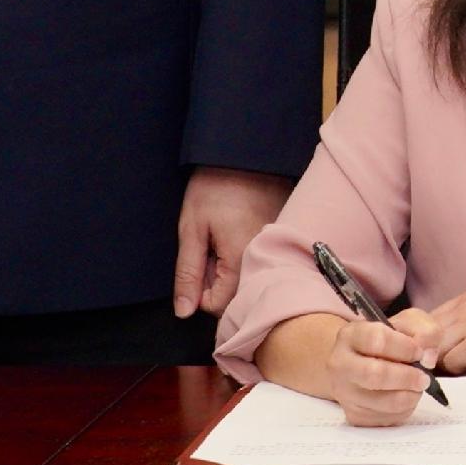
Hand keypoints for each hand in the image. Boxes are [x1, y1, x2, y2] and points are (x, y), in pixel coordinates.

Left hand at [173, 167, 292, 316]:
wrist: (245, 153)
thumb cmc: (214, 188)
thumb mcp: (191, 229)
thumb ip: (188, 274)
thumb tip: (184, 312)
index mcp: (241, 262)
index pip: (218, 306)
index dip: (199, 290)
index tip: (198, 262)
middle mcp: (265, 260)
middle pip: (237, 295)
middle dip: (217, 280)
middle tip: (209, 247)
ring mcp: (276, 249)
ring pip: (249, 279)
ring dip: (232, 267)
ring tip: (224, 236)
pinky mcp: (281, 237)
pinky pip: (261, 262)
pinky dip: (246, 255)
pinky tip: (239, 231)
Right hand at [305, 310, 443, 425]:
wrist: (367, 362)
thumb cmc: (392, 340)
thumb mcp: (410, 323)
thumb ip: (425, 332)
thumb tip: (427, 357)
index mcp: (350, 335)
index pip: (377, 341)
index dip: (405, 348)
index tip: (420, 353)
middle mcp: (339, 364)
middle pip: (374, 375)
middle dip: (407, 377)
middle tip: (425, 378)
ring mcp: (344, 393)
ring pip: (382, 402)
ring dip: (409, 395)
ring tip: (416, 386)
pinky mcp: (354, 415)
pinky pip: (385, 418)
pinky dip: (404, 410)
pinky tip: (404, 395)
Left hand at [403, 286, 465, 374]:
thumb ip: (464, 332)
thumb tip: (429, 358)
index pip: (425, 321)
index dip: (426, 344)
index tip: (434, 361)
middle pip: (425, 337)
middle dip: (431, 357)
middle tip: (448, 373)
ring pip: (435, 352)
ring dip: (447, 368)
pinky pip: (452, 366)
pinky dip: (463, 374)